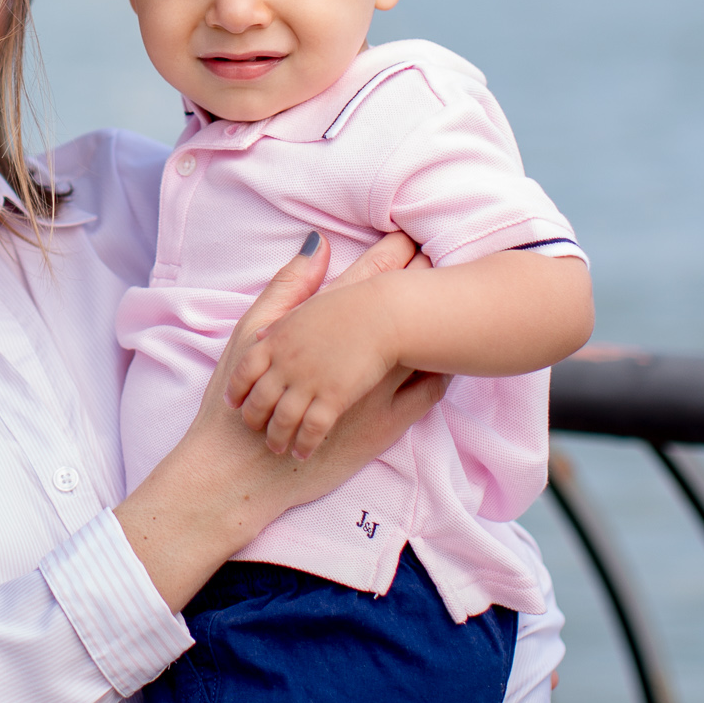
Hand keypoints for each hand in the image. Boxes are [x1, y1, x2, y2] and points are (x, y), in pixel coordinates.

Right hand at [117, 234, 446, 612]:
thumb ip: (288, 290)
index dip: (390, 254)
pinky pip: (426, 396)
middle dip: (424, 282)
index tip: (410, 234)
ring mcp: (375, 393)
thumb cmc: (238, 401)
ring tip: (465, 301)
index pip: (365, 282)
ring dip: (441, 326)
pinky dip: (442, 374)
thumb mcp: (253, 334)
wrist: (242, 468)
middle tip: (446, 257)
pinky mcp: (385, 427)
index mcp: (323, 331)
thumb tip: (317, 244)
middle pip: (403, 310)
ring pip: (422, 351)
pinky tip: (454, 361)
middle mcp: (356, 359)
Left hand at [231, 280, 398, 459]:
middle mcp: (287, 364)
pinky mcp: (333, 398)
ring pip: (282, 419)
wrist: (380, 314)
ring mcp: (309, 382)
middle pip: (260, 399)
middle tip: (255, 430)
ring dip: (277, 436)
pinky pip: (312, 428)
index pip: (246, 370)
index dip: (237, 389)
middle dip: (254, 418)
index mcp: (277, 341)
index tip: (234, 403)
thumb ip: (279, 325)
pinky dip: (303, 443)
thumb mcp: (303, 310)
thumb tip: (260, 336)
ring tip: (277, 448)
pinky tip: (302, 453)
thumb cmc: (345, 307)